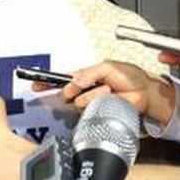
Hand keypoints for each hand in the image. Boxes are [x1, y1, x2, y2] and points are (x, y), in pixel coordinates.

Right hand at [36, 61, 174, 123]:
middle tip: (85, 85)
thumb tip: (75, 80)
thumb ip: (89, 72)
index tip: (35, 82)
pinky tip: (109, 95)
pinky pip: (90, 108)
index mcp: (85, 75)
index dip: (46, 80)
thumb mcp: (108, 67)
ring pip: (78, 101)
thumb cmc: (130, 77)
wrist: (145, 92)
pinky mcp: (98, 112)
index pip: (62, 78)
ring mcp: (91, 102)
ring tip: (108, 88)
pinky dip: (100, 99)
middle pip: (65, 92)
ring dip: (94, 92)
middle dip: (72, 89)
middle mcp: (85, 89)